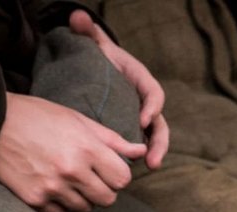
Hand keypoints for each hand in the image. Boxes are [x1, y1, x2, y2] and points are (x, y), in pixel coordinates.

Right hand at [0, 92, 146, 211]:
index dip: (117, 175)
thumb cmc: (38, 117)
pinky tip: (47, 183)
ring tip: (64, 176)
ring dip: (80, 197)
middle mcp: (71, 170)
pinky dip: (58, 203)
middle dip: (102, 189)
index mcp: (86, 148)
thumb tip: (142, 152)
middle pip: (108, 199)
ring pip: (85, 208)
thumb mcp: (77, 120)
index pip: (123, 180)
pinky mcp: (34, 200)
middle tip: (87, 175)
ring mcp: (52, 188)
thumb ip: (112, 140)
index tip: (106, 168)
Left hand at [69, 9, 169, 168]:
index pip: (153, 93)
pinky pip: (137, 145)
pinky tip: (127, 169)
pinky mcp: (130, 129)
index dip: (152, 107)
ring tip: (150, 168)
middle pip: (159, 123)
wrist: (96, 66)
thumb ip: (87, 31)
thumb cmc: (98, 56)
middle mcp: (145, 101)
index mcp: (140, 79)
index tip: (144, 119)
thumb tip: (77, 17)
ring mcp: (140, 117)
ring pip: (152, 138)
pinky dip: (136, 157)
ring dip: (154, 154)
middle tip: (152, 159)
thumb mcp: (93, 43)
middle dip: (159, 142)